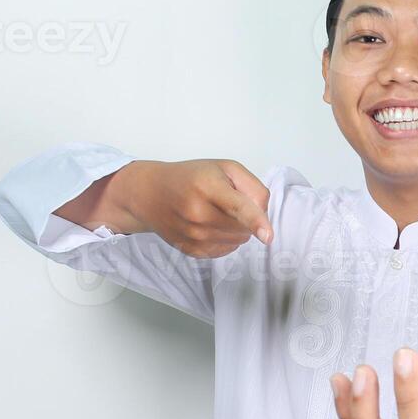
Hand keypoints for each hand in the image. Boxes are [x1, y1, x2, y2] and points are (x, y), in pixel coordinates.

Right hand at [60, 158, 272, 255]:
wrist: (150, 194)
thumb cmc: (192, 177)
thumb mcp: (224, 168)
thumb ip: (252, 186)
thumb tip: (264, 214)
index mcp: (208, 187)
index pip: (237, 207)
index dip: (256, 222)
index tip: (268, 236)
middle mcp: (198, 214)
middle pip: (244, 227)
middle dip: (247, 217)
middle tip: (228, 202)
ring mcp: (193, 236)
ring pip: (237, 241)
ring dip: (237, 229)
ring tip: (217, 212)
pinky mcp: (191, 250)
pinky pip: (225, 250)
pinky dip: (226, 240)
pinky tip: (211, 225)